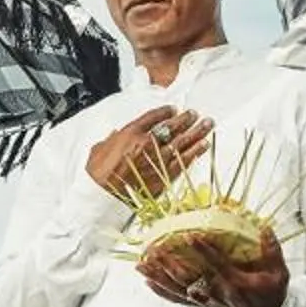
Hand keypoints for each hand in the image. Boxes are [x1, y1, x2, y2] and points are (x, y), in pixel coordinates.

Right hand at [83, 106, 213, 198]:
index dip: (165, 112)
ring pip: (182, 142)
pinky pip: (183, 161)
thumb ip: (110, 140)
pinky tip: (203, 146)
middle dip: (186, 119)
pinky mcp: (164, 176)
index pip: (153, 117)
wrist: (102, 197)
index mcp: (130, 133)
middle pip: (172, 127)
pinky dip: (195, 152)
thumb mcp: (99, 149)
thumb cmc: (97, 175)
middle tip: (196, 114)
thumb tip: (114, 135)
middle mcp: (147, 143)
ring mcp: (157, 159)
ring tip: (208, 125)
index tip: (174, 109)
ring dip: (197, 132)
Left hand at [141, 231, 287, 306]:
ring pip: (179, 289)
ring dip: (159, 277)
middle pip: (190, 278)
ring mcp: (207, 301)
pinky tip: (148, 283)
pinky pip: (178, 299)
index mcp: (236, 284)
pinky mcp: (202, 305)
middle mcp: (217, 294)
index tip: (190, 236)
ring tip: (141, 265)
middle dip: (170, 264)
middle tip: (155, 248)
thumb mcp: (279, 272)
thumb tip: (262, 228)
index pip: (217, 265)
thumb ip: (271, 250)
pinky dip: (162, 291)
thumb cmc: (271, 293)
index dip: (204, 251)